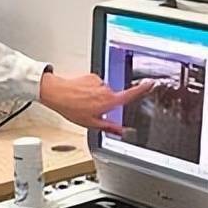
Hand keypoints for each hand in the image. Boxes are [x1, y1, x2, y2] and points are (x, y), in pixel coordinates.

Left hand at [38, 71, 152, 134]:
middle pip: (113, 97)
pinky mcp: (91, 76)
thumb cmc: (72, 108)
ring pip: (103, 91)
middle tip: (92, 110)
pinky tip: (80, 95)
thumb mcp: (91, 123)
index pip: (130, 95)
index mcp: (109, 102)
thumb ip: (109, 127)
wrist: (57, 93)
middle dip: (106, 103)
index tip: (150, 84)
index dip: (142, 90)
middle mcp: (106, 89)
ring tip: (82, 103)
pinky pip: (95, 84)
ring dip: (96, 97)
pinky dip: (90, 90)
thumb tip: (122, 132)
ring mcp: (99, 81)